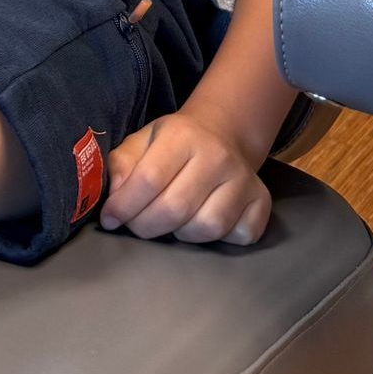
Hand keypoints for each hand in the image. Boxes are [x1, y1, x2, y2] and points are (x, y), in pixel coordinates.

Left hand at [100, 109, 270, 245]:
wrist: (222, 133)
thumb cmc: (173, 144)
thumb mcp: (141, 141)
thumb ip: (121, 164)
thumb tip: (115, 195)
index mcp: (182, 135)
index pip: (149, 178)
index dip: (124, 206)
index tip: (110, 219)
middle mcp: (217, 156)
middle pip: (175, 208)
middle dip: (145, 226)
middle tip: (136, 225)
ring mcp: (244, 179)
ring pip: (207, 227)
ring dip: (180, 234)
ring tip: (171, 221)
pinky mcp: (262, 201)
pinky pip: (238, 236)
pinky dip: (219, 240)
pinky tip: (204, 221)